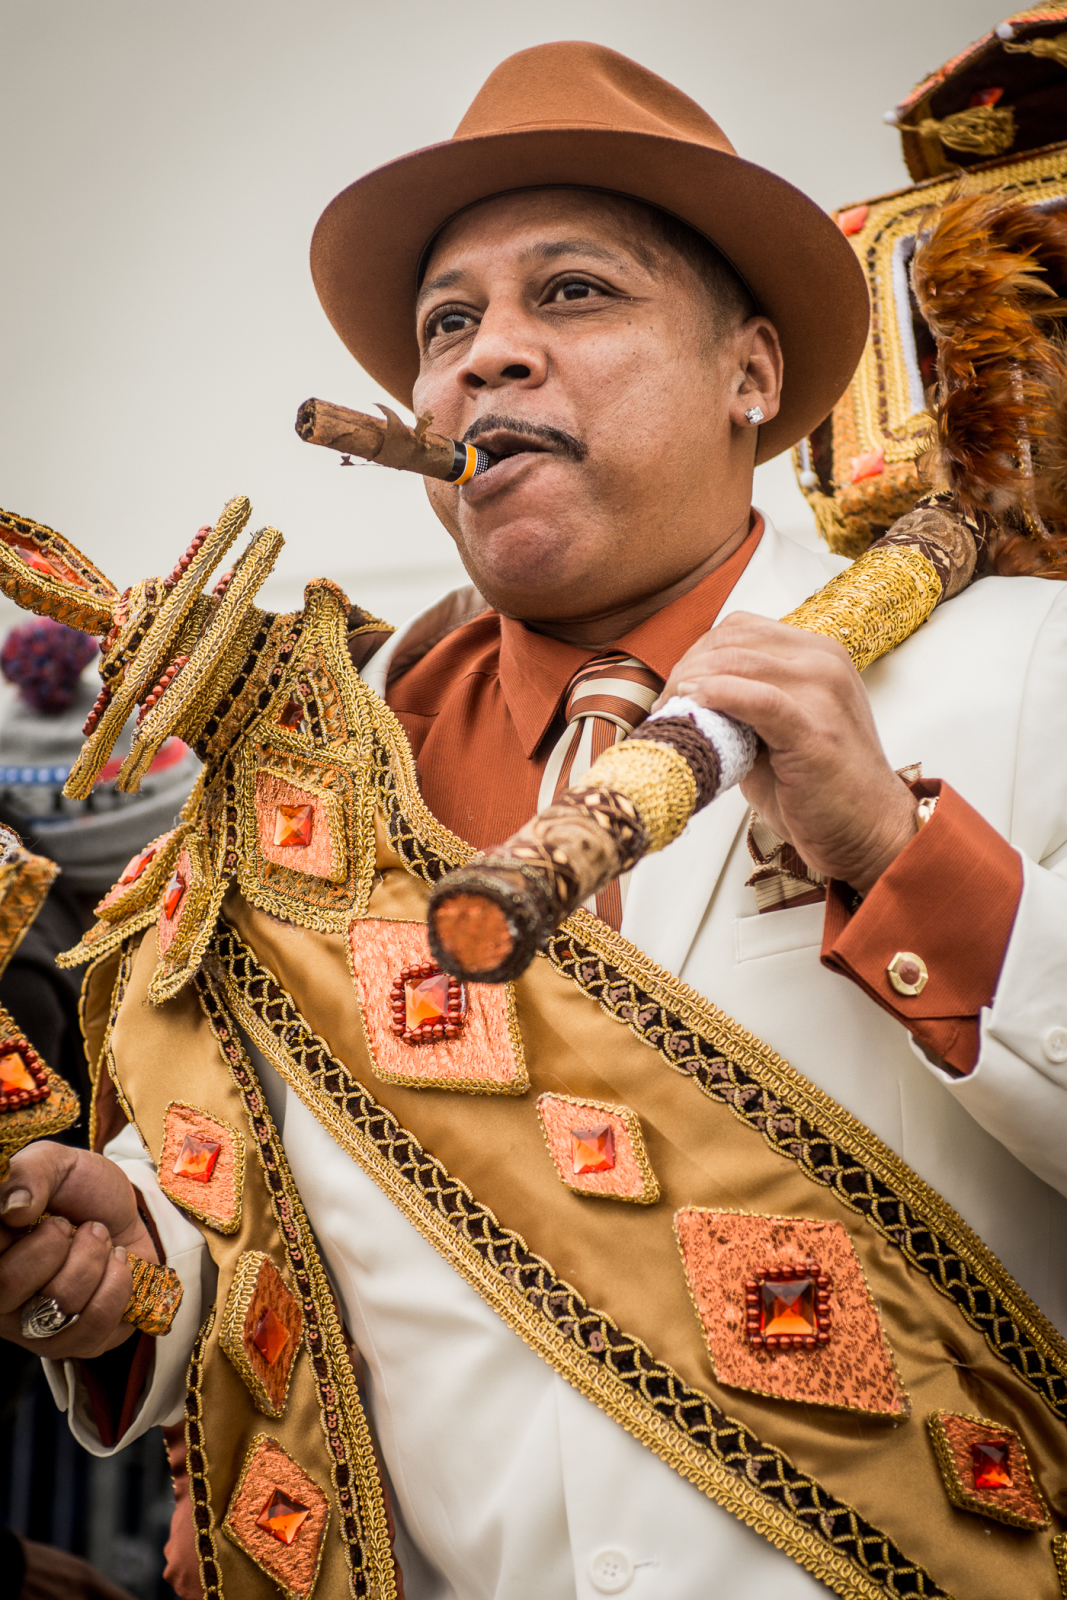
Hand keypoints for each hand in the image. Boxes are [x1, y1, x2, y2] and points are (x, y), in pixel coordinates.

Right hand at [0, 1141, 158, 1358]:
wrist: (128, 1213)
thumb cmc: (79, 1190)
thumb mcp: (54, 1164)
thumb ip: (29, 1175)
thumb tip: (13, 1209)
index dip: (9, 1234)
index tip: (34, 1213)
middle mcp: (0, 1299)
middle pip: (8, 1287)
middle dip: (55, 1244)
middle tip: (71, 1224)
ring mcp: (35, 1327)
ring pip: (57, 1306)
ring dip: (92, 1259)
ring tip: (99, 1238)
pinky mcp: (76, 1343)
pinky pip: (92, 1327)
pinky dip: (116, 1284)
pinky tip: (116, 1262)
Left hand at [656, 613, 916, 893]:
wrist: (870, 834)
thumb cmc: (823, 792)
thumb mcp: (777, 733)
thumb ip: (742, 706)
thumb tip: (688, 700)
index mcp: (818, 655)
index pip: (740, 630)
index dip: (698, 654)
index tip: (675, 689)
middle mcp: (823, 662)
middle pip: (731, 641)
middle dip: (687, 669)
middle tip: (665, 708)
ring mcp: (822, 690)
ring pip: (735, 662)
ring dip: (690, 686)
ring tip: (672, 719)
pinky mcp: (813, 727)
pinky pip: (754, 697)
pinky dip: (715, 696)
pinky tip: (692, 707)